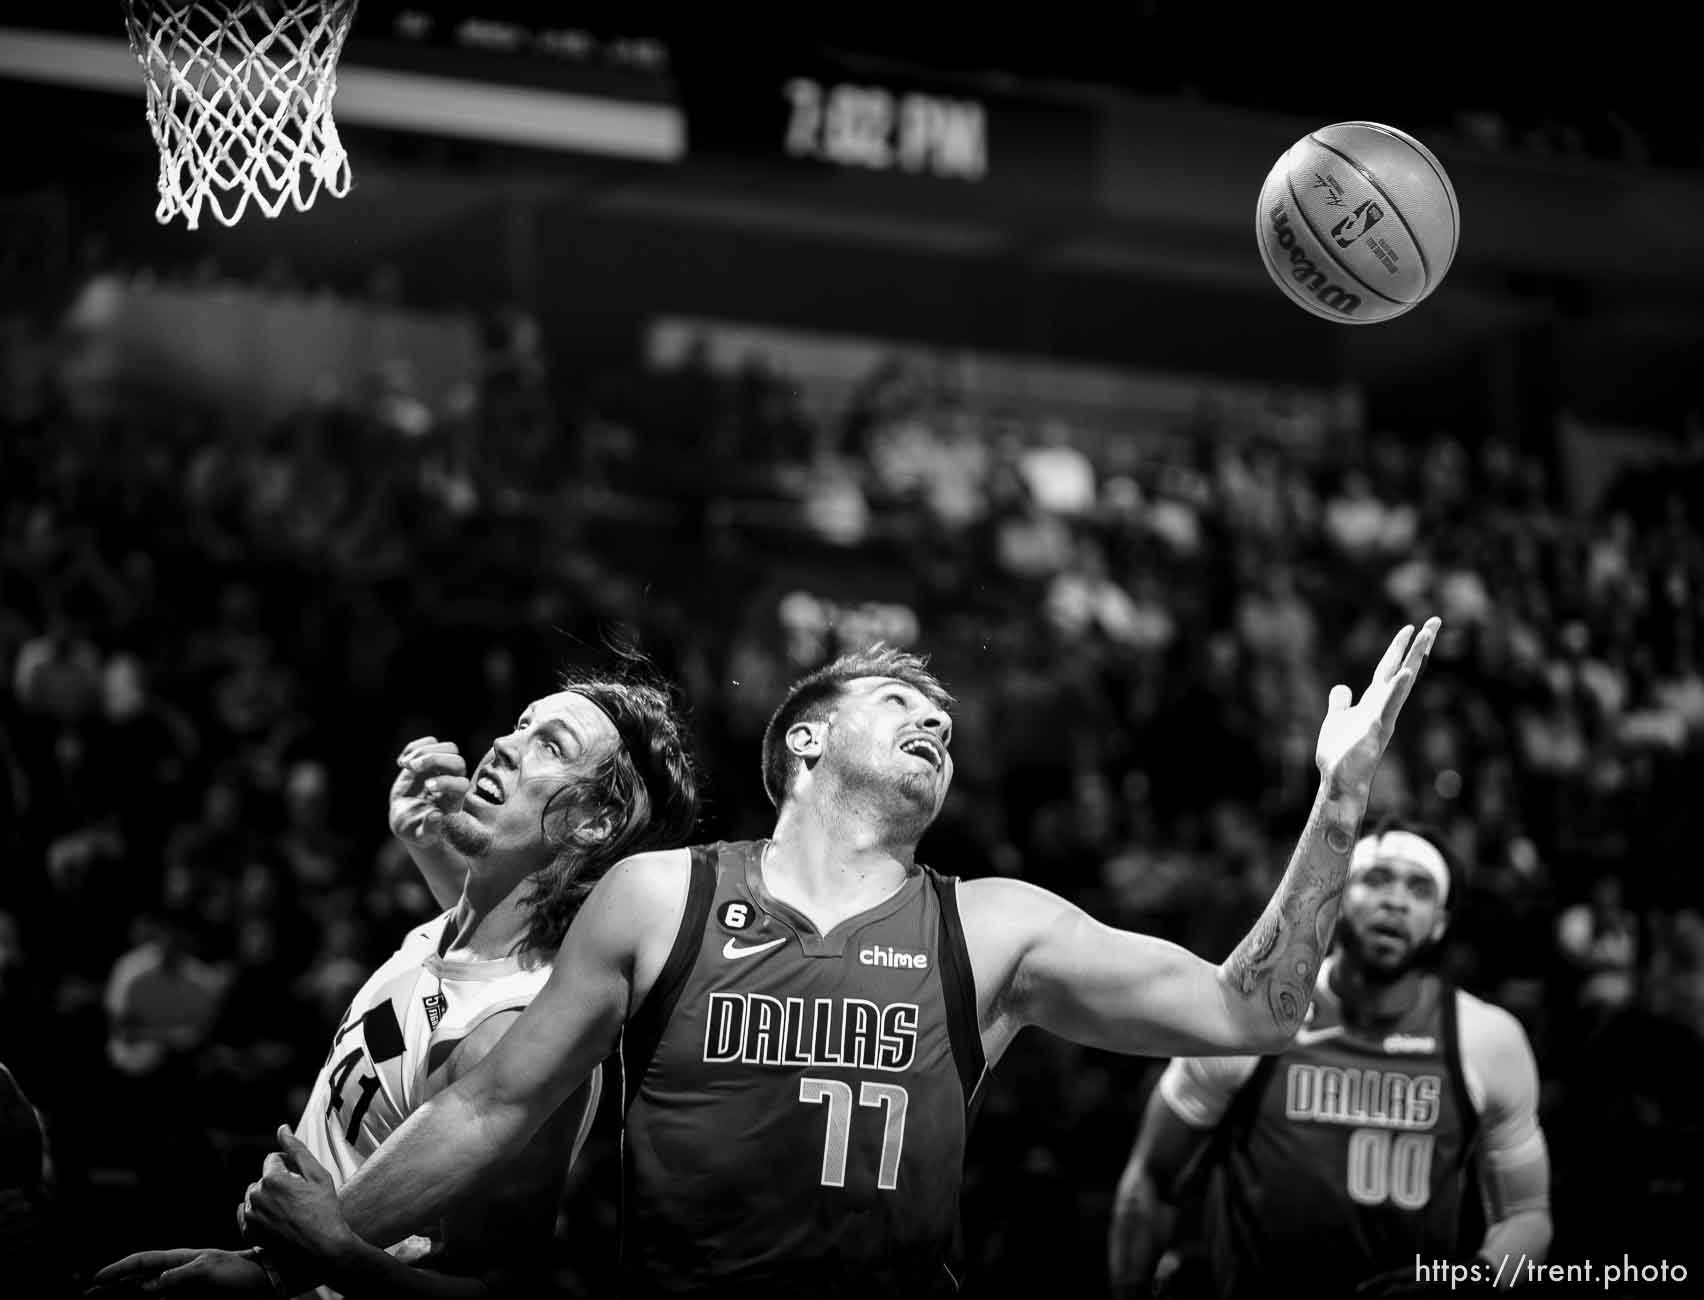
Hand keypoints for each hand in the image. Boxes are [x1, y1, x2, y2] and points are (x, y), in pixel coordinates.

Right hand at [87, 1247, 271, 1294]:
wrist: (263, 1280)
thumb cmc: (239, 1270)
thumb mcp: (209, 1269)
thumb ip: (177, 1276)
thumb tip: (148, 1286)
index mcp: (180, 1259)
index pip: (142, 1261)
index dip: (119, 1269)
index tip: (96, 1280)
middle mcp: (177, 1272)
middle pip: (138, 1278)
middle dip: (114, 1285)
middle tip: (90, 1294)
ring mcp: (182, 1286)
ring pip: (146, 1291)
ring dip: (126, 1296)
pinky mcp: (190, 1298)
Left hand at [240, 1126, 359, 1265]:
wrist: (322, 1249)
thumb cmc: (325, 1210)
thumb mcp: (318, 1175)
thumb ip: (297, 1149)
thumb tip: (282, 1128)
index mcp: (272, 1179)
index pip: (274, 1159)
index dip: (290, 1165)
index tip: (302, 1179)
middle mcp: (256, 1196)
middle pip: (264, 1178)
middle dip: (278, 1182)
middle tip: (300, 1197)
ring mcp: (250, 1217)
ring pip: (255, 1196)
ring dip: (269, 1198)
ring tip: (290, 1210)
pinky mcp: (249, 1232)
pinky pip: (248, 1215)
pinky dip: (260, 1215)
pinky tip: (278, 1221)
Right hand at [388, 737, 468, 848]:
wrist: (406, 817)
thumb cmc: (415, 829)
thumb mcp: (419, 835)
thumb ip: (428, 830)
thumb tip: (436, 815)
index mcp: (454, 801)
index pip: (462, 785)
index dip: (446, 782)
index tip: (427, 787)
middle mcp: (453, 783)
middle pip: (458, 761)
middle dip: (434, 760)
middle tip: (412, 768)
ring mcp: (443, 769)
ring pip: (449, 748)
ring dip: (424, 752)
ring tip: (405, 765)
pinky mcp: (429, 759)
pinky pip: (431, 743)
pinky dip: (415, 747)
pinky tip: (402, 763)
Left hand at [1315, 617, 1439, 803]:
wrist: (1339, 783)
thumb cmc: (1340, 755)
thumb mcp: (1336, 720)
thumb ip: (1341, 703)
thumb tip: (1342, 687)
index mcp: (1375, 702)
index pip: (1390, 668)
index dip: (1400, 648)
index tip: (1412, 626)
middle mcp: (1384, 706)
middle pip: (1404, 669)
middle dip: (1419, 646)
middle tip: (1435, 621)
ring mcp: (1383, 717)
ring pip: (1402, 683)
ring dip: (1414, 659)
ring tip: (1425, 636)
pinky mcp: (1376, 730)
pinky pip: (1388, 707)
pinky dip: (1396, 690)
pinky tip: (1405, 674)